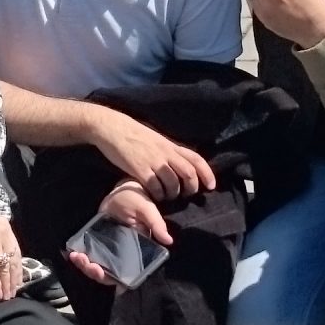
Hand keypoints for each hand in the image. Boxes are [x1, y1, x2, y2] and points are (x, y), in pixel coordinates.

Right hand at [0, 202, 25, 296]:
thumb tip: (0, 259)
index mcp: (3, 225)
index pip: (15, 250)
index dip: (17, 267)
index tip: (17, 280)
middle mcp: (1, 231)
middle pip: (12, 259)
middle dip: (13, 278)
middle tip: (13, 292)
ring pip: (3, 267)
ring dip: (5, 284)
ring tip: (6, 295)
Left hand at [68, 182, 172, 287]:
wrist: (122, 190)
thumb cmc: (138, 198)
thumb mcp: (147, 210)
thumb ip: (156, 224)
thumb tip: (168, 240)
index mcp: (137, 252)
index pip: (126, 274)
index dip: (112, 278)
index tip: (100, 272)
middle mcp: (122, 255)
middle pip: (107, 274)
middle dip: (93, 272)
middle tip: (83, 261)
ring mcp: (108, 249)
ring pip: (96, 266)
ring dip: (84, 265)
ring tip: (75, 256)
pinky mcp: (97, 241)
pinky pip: (88, 254)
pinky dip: (78, 256)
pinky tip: (68, 252)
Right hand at [88, 106, 216, 201]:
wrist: (113, 128)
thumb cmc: (134, 134)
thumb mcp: (156, 140)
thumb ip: (168, 152)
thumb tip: (180, 164)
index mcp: (170, 145)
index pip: (195, 159)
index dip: (207, 173)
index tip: (211, 186)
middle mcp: (165, 153)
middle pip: (188, 173)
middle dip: (191, 188)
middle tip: (187, 195)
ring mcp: (153, 161)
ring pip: (173, 183)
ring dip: (173, 194)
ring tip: (168, 196)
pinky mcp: (139, 169)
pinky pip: (154, 187)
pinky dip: (157, 195)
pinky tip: (154, 195)